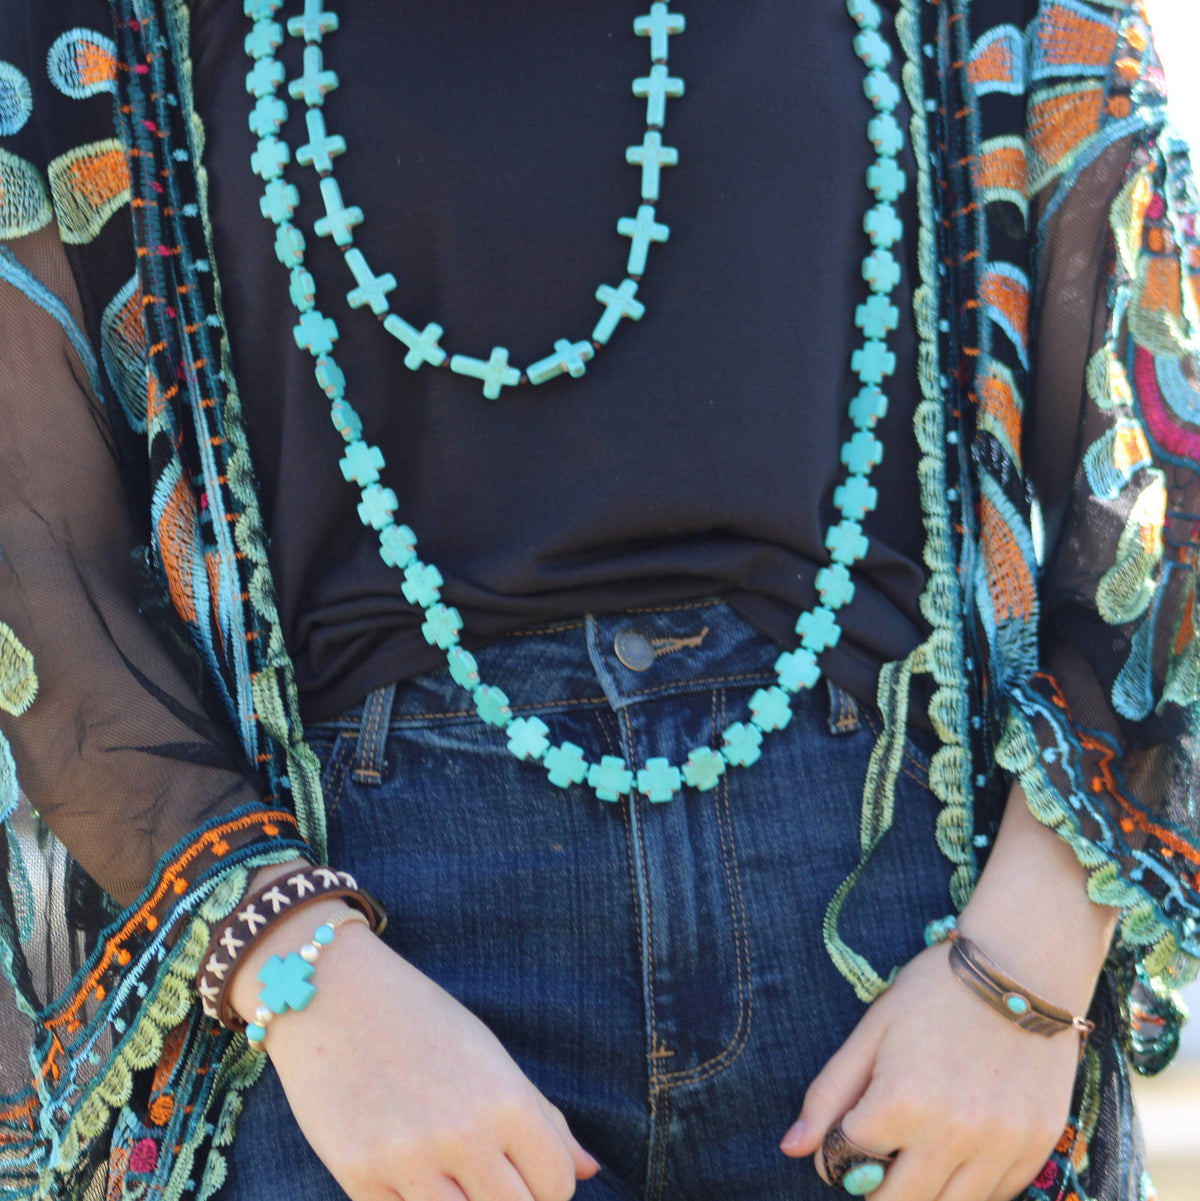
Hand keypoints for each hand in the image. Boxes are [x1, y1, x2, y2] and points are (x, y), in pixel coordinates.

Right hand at [225, 866, 598, 1200]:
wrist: (331, 992)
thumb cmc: (421, 1018)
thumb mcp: (490, 1055)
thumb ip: (542, 1117)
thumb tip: (589, 1170)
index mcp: (504, 1098)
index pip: (557, 1184)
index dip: (552, 1185)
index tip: (532, 1173)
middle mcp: (462, 1134)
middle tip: (495, 1179)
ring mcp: (408, 1161)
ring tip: (458, 1178)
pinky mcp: (358, 1177)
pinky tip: (416, 1178)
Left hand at [780, 940, 1080, 1199]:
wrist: (1021, 966)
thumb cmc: (935, 991)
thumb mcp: (871, 1032)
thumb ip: (829, 1094)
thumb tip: (792, 1147)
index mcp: (902, 1102)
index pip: (849, 1164)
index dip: (838, 1152)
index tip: (844, 1137)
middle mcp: (954, 1134)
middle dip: (875, 1188)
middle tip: (877, 1158)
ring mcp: (1001, 1146)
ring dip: (923, 1193)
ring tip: (916, 1154)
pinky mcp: (1036, 1147)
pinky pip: (995, 1198)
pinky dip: (968, 1188)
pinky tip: (958, 1153)